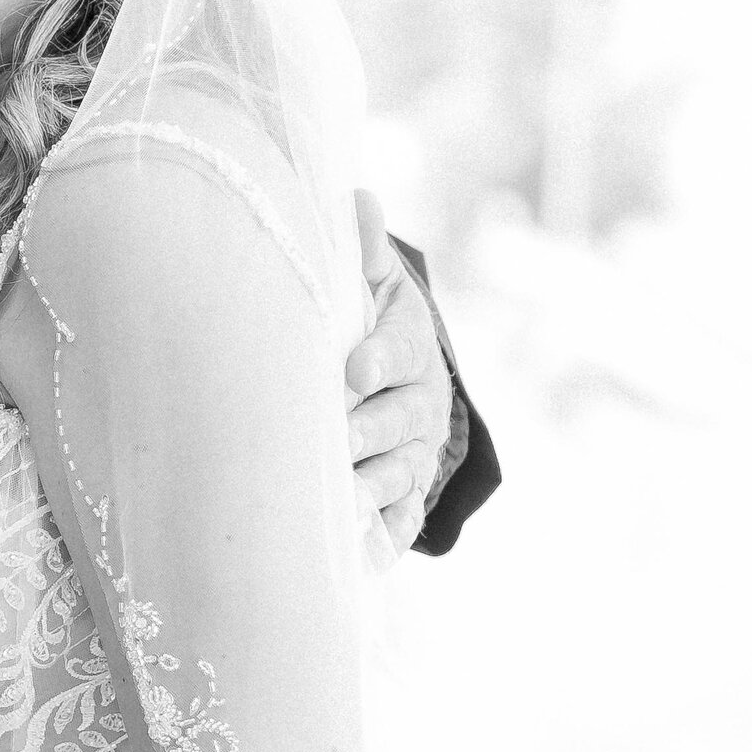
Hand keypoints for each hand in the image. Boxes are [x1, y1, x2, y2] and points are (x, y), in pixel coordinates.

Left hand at [345, 192, 451, 554]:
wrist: (391, 386)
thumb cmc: (364, 327)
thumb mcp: (368, 287)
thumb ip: (361, 253)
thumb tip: (357, 199)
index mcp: (409, 346)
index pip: (397, 351)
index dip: (378, 360)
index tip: (353, 368)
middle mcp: (419, 404)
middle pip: (397, 421)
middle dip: (366, 430)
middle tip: (335, 438)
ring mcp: (413, 455)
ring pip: (396, 474)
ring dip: (368, 489)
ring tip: (333, 502)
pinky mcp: (403, 498)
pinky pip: (396, 521)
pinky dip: (378, 539)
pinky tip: (349, 552)